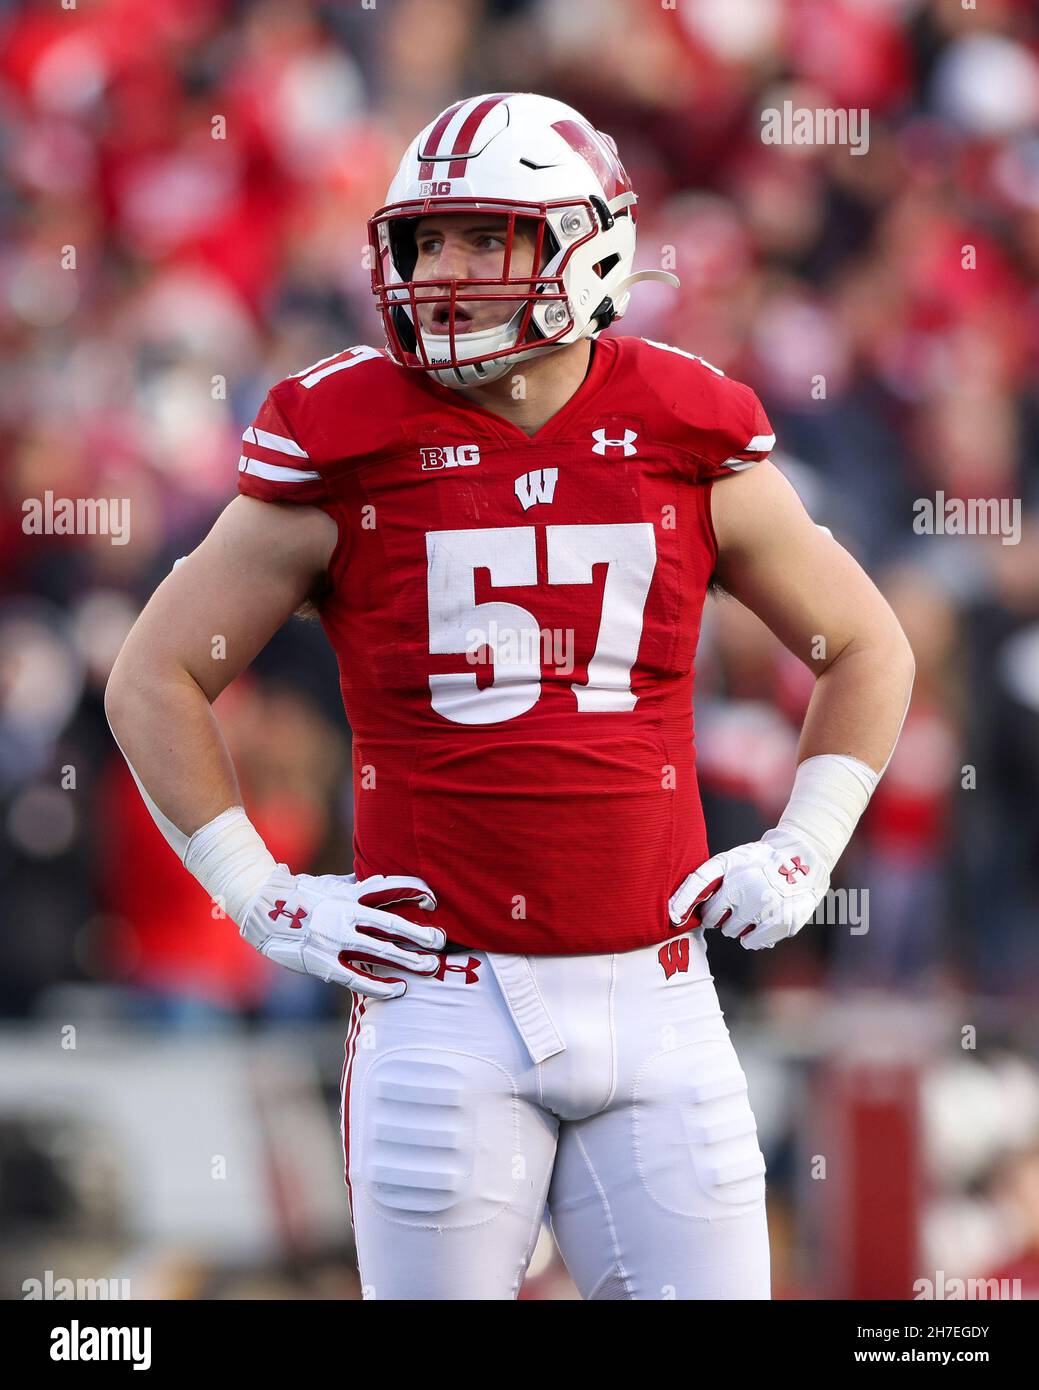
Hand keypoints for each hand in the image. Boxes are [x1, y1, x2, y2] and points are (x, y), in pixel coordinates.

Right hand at [240, 867, 444, 996]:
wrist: (261, 910)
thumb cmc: (299, 896)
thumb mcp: (328, 884)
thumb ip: (354, 884)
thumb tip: (375, 878)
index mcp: (349, 894)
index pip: (389, 888)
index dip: (413, 891)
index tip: (433, 900)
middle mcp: (346, 915)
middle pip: (391, 924)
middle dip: (419, 933)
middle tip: (441, 941)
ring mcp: (335, 939)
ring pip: (378, 951)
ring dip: (407, 959)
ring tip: (430, 967)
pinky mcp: (324, 962)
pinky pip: (357, 976)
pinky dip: (380, 984)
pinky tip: (399, 989)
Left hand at [668, 829, 829, 950]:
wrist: (801, 858)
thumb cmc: (756, 861)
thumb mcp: (727, 861)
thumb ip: (700, 882)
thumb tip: (673, 914)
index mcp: (731, 874)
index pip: (702, 900)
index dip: (693, 905)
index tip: (686, 913)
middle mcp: (747, 892)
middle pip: (716, 922)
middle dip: (721, 917)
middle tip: (735, 904)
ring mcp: (765, 909)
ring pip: (733, 933)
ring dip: (737, 927)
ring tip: (751, 909)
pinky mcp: (781, 923)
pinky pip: (752, 943)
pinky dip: (753, 938)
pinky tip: (760, 922)